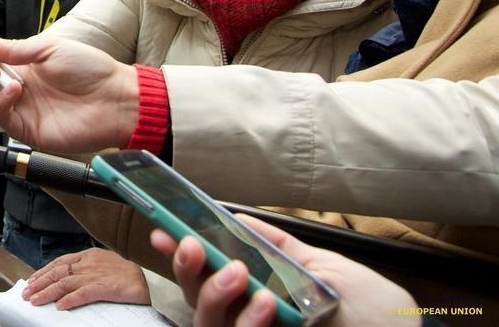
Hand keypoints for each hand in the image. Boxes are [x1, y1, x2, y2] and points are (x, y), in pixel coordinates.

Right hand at [0, 28, 139, 153]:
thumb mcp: (47, 48)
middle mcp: (14, 89)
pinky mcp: (28, 130)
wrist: (118, 98)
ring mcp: (20, 110)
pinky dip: (2, 103)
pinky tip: (13, 90)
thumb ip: (10, 48)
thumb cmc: (91, 70)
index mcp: (18, 67)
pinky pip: (3, 118)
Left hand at [23, 248, 150, 309]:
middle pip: (58, 272)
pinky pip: (82, 294)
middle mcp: (88, 264)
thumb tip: (68, 274)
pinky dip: (69, 300)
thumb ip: (86, 266)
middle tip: (26, 292)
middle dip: (39, 283)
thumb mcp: (102, 263)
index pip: (59, 262)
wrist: (146, 280)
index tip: (32, 280)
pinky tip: (59, 306)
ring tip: (35, 300)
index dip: (43, 271)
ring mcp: (95, 276)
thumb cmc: (125, 273)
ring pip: (64, 283)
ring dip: (47, 292)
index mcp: (88, 255)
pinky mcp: (104, 288)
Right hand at [150, 215, 419, 326]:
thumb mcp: (325, 267)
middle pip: (195, 298)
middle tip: (191, 245)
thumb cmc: (374, 312)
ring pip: (207, 323)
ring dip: (213, 293)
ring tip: (236, 272)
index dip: (181, 254)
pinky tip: (265, 302)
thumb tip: (237, 220)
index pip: (207, 275)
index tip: (163, 230)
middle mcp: (252, 319)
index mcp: (259, 292)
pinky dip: (246, 321)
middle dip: (186, 268)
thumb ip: (279, 248)